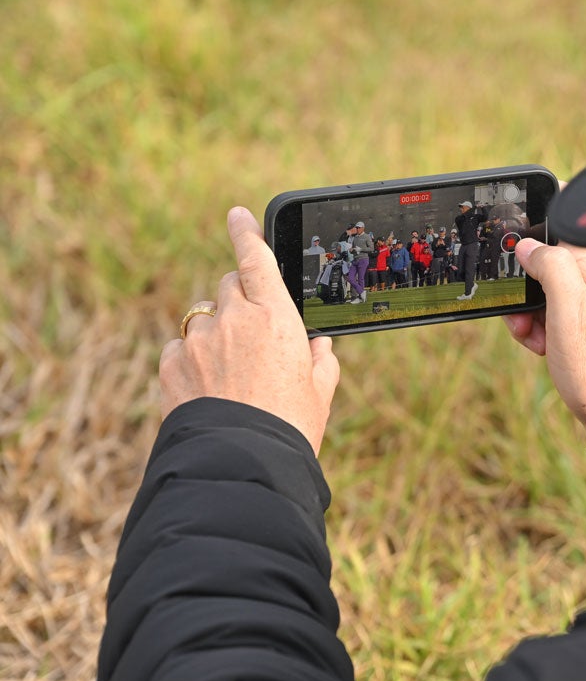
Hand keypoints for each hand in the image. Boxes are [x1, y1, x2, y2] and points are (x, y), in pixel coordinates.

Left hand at [159, 207, 340, 453]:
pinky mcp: (170, 367)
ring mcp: (196, 342)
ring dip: (215, 335)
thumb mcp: (319, 393)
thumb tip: (318, 347)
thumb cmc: (290, 427)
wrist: (242, 465)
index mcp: (275, 317)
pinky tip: (207, 389)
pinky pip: (178, 350)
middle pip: (228, 287)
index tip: (237, 215)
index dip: (245, 232)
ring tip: (231, 377)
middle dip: (240, 300)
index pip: (255, 258)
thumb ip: (320, 361)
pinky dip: (190, 360)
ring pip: (203, 321)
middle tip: (253, 335)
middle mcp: (232, 319)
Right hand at [502, 238, 585, 424]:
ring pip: (538, 289)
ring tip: (535, 338)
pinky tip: (543, 345)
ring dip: (526, 314)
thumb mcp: (568, 310)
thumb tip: (528, 246)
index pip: (552, 230)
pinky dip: (536, 327)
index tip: (521, 277)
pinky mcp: (579, 316)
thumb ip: (552, 268)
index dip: (529, 247)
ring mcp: (585, 295)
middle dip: (522, 291)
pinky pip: (546, 310)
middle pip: (540, 262)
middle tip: (525, 319)